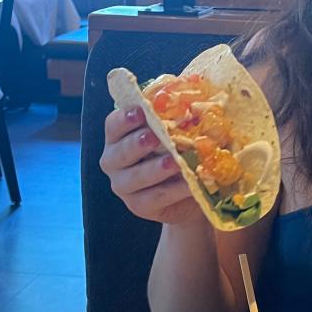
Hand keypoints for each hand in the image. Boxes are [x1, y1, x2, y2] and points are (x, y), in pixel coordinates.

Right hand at [100, 106, 203, 224]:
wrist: (187, 188)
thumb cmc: (177, 150)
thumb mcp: (176, 132)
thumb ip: (177, 120)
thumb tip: (198, 105)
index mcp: (118, 137)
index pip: (113, 125)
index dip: (125, 119)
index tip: (141, 111)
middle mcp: (114, 162)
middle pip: (119, 153)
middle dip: (137, 144)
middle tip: (154, 137)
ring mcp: (124, 186)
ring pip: (136, 177)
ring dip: (155, 169)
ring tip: (175, 162)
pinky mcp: (139, 205)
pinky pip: (155, 197)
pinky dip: (173, 190)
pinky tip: (189, 184)